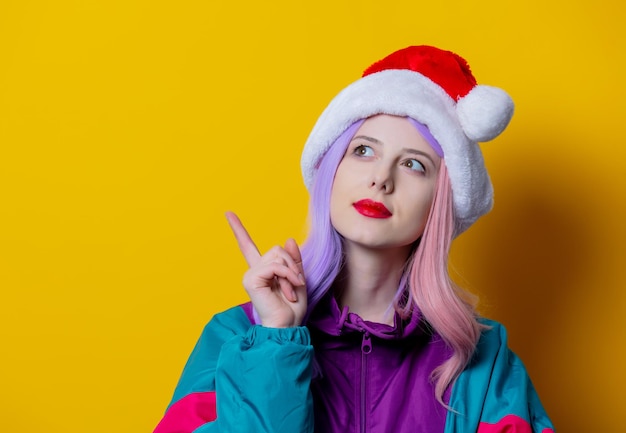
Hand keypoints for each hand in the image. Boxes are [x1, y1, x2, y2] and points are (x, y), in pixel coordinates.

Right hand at [225, 211, 306, 327]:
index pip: (248, 246)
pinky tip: (289, 290)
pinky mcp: (251, 280)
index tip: (228, 213)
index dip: (238, 229)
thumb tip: (288, 238)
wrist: (287, 328)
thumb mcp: (298, 279)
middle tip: (296, 283)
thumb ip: (293, 260)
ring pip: (278, 254)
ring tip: (291, 289)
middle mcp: (253, 271)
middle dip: (292, 264)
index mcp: (263, 271)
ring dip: (291, 272)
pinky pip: (275, 266)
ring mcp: (250, 275)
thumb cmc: (292, 309)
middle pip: (277, 249)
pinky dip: (288, 275)